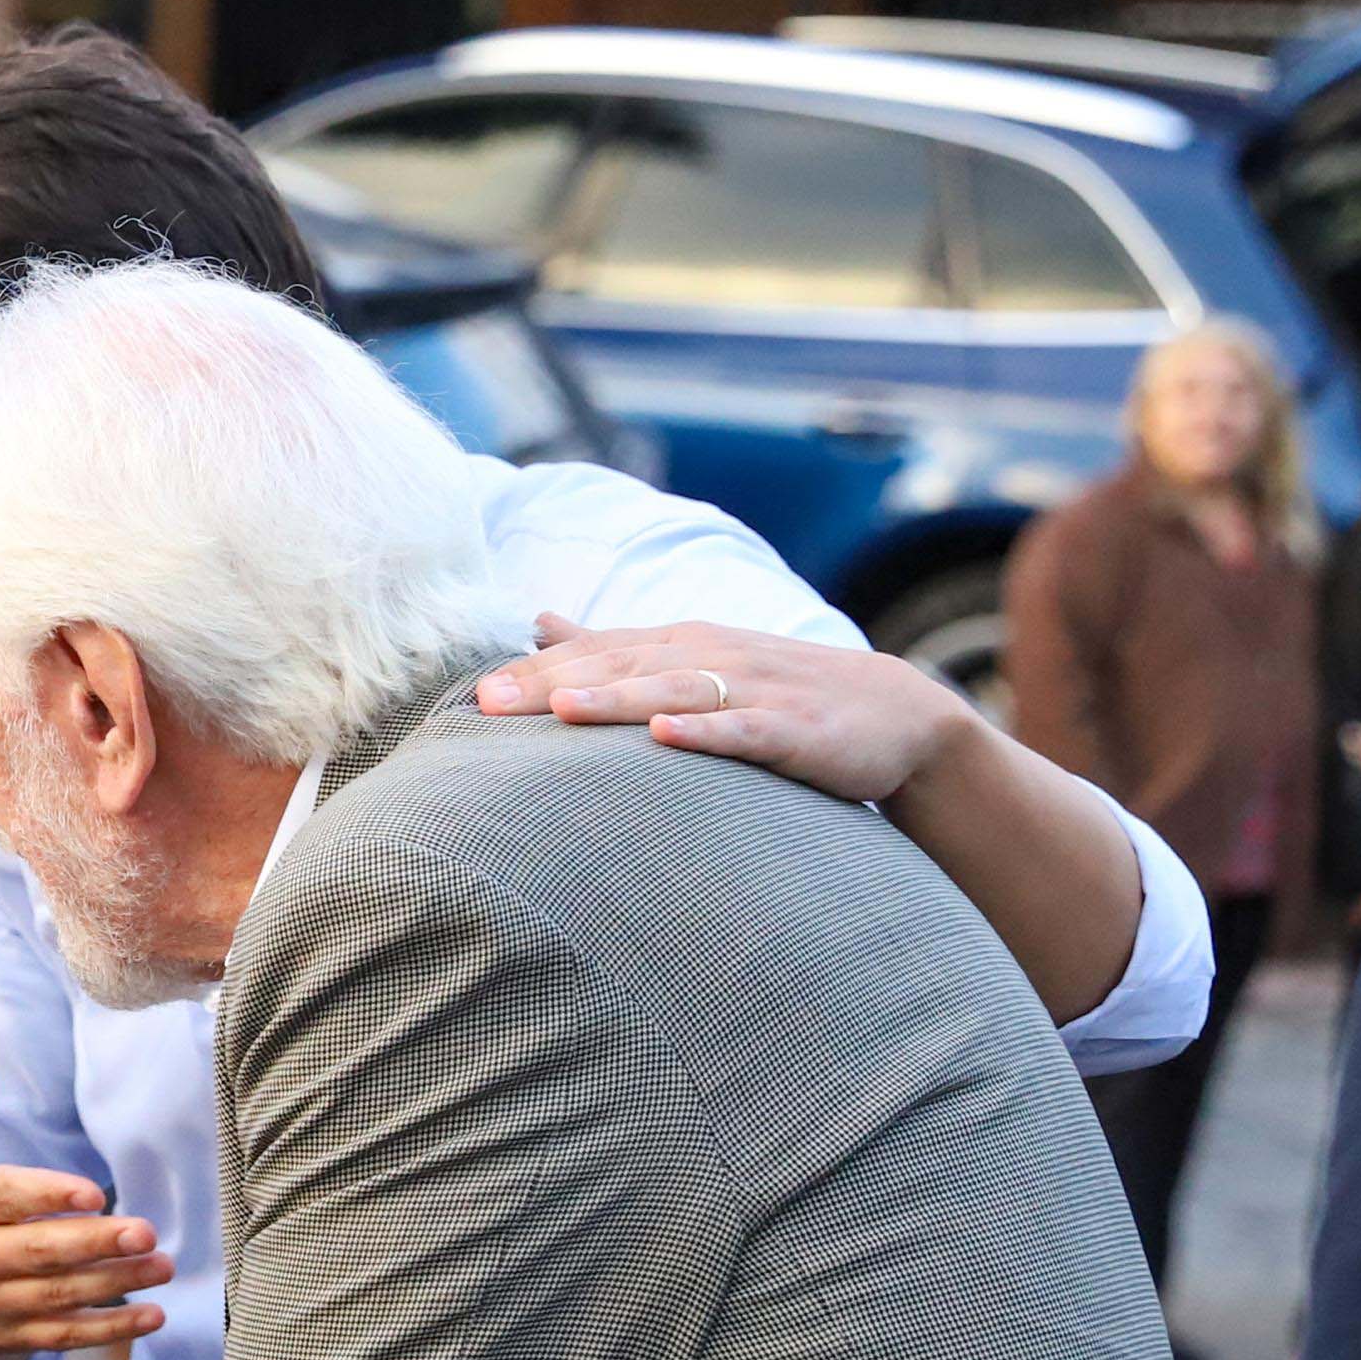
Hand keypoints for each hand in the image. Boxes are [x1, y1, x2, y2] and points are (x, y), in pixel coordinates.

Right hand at [0, 1040, 169, 1359]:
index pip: (2, 1199)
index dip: (47, 1196)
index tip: (92, 1194)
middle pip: (36, 1252)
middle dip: (94, 1244)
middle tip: (146, 1232)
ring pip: (55, 1297)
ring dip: (115, 1285)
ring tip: (163, 1267)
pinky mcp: (2, 1336)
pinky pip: (58, 1337)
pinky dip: (106, 1330)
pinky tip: (151, 1316)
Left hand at [476, 614, 974, 804]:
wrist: (890, 714)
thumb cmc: (774, 692)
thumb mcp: (689, 660)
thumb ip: (611, 646)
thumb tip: (538, 622)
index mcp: (676, 646)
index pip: (592, 656)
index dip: (533, 675)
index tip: (470, 697)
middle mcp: (707, 658)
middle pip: (618, 670)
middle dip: (552, 685)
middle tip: (487, 704)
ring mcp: (751, 692)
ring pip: (672, 693)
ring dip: (617, 699)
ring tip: (562, 709)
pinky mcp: (792, 730)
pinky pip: (743, 731)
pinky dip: (706, 732)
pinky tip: (667, 737)